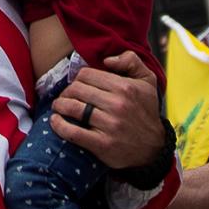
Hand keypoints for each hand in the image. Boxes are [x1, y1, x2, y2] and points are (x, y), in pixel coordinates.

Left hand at [52, 51, 167, 169]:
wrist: (153, 147)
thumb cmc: (146, 111)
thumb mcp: (147, 80)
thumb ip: (130, 60)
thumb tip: (106, 60)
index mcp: (125, 87)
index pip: (87, 75)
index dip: (77, 78)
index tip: (77, 85)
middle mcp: (117, 104)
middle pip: (77, 90)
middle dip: (66, 91)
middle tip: (65, 96)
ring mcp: (109, 125)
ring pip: (73, 108)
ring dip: (59, 105)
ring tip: (58, 106)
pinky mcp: (102, 144)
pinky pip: (73, 132)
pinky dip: (59, 125)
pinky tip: (55, 121)